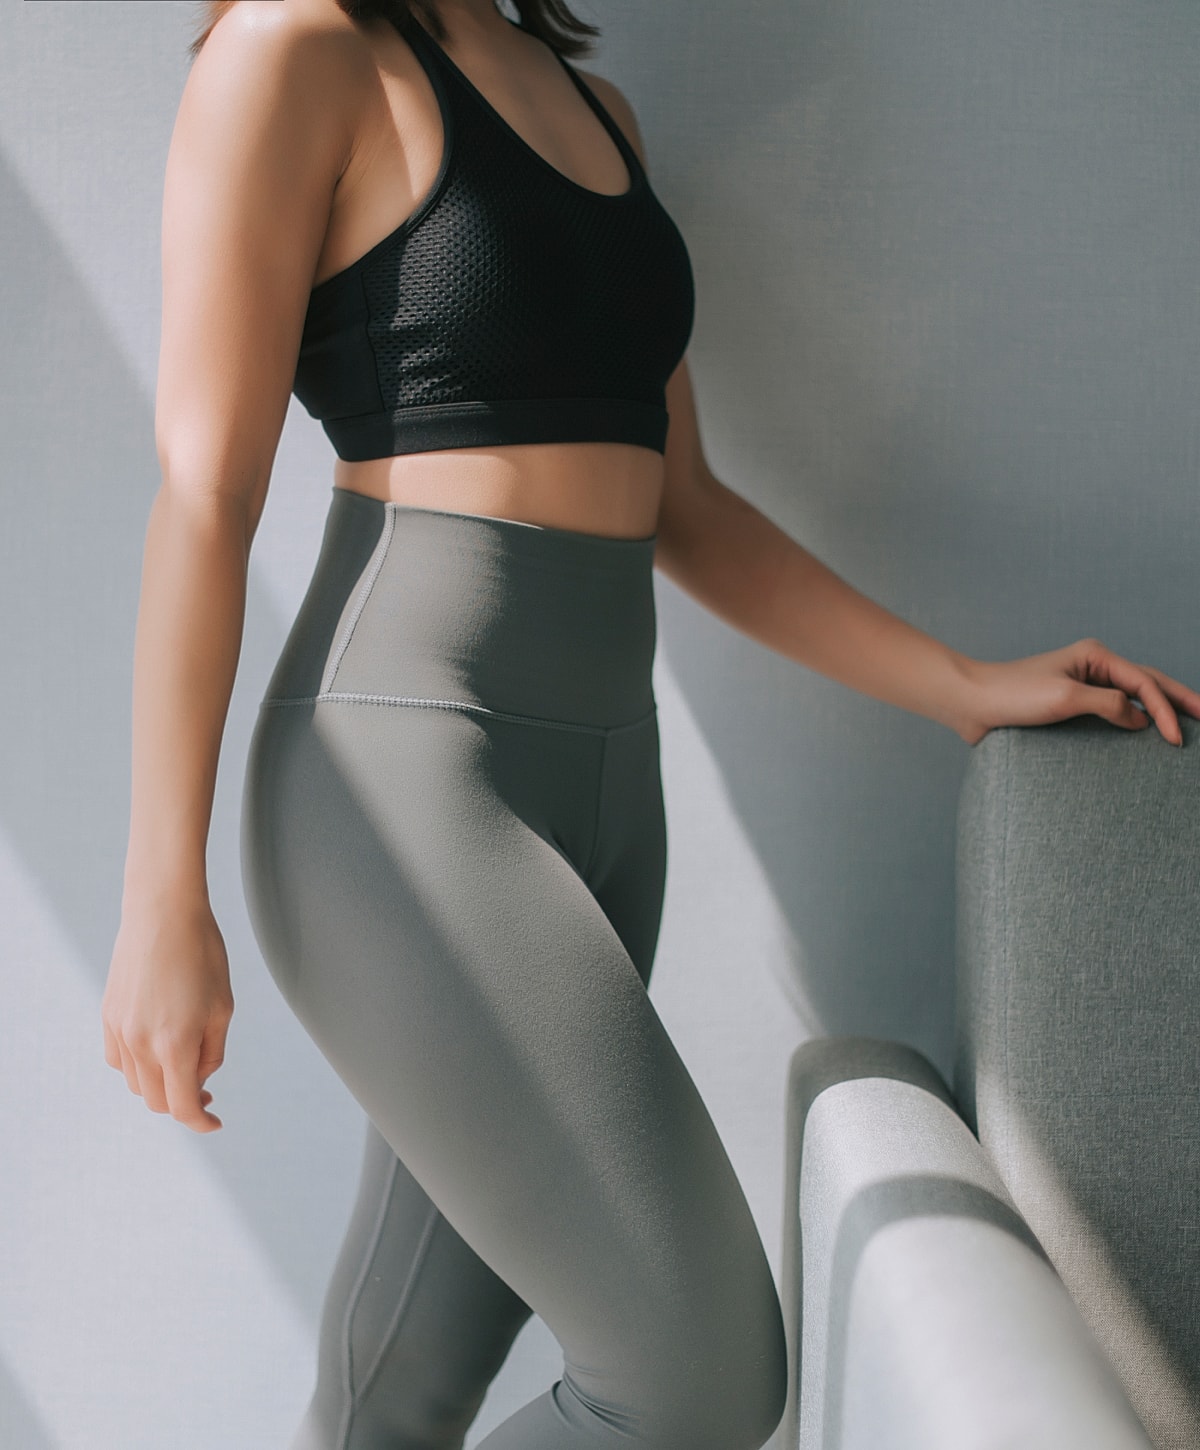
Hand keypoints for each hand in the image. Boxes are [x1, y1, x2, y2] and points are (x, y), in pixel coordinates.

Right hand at [102, 890, 233, 1132]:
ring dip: (160, 1085)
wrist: (163, 913)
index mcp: (175, 1044)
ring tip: (184, 1065)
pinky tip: (157, 1050)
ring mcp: (119, 1030)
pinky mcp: (108, 1016)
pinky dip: (138, 1067)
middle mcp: (141, 1043)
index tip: (214, 1122)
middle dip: (183, 1102)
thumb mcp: (223, 1006)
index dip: (200, 1121)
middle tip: (205, 1090)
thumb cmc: (202, 953)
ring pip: (136, 1083)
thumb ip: (212, 1052)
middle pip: (157, 1100)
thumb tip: (199, 1077)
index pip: (182, 1106)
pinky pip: (119, 1060)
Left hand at [958, 637, 1199, 747]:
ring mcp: (1082, 684)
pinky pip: (1113, 711)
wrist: (971, 703)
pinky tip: (1145, 734)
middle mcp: (1092, 666)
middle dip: (1180, 699)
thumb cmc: (1012, 695)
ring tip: (1188, 723)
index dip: (1165, 710)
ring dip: (1161, 708)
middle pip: (1148, 682)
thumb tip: (1140, 720)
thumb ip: (1107, 705)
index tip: (1177, 739)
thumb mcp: (1064, 697)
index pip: (1144, 684)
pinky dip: (1135, 720)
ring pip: (1134, 695)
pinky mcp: (1070, 703)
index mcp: (1095, 656)